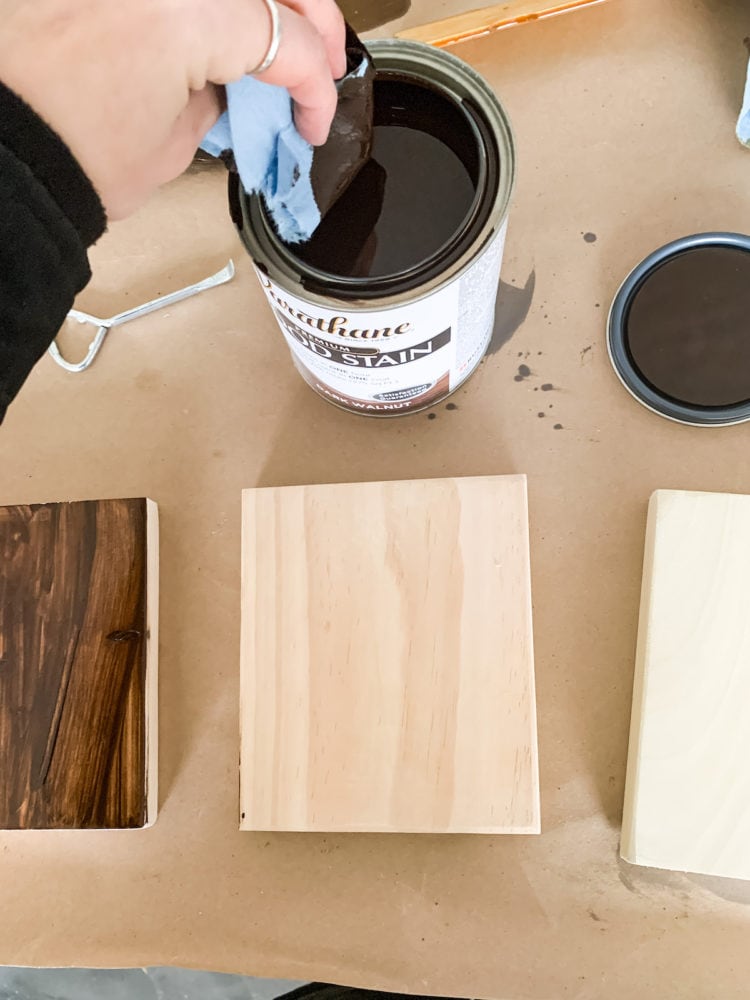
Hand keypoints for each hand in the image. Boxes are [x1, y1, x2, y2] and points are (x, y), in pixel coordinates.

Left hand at [0, 0, 345, 218]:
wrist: (2, 156)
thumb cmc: (71, 159)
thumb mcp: (174, 144)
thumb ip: (221, 95)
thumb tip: (237, 76)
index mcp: (184, 16)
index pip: (283, 40)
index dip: (314, 88)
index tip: (315, 121)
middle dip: (311, 16)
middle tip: (319, 59)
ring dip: (264, 6)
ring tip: (275, 37)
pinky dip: (212, 10)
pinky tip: (222, 31)